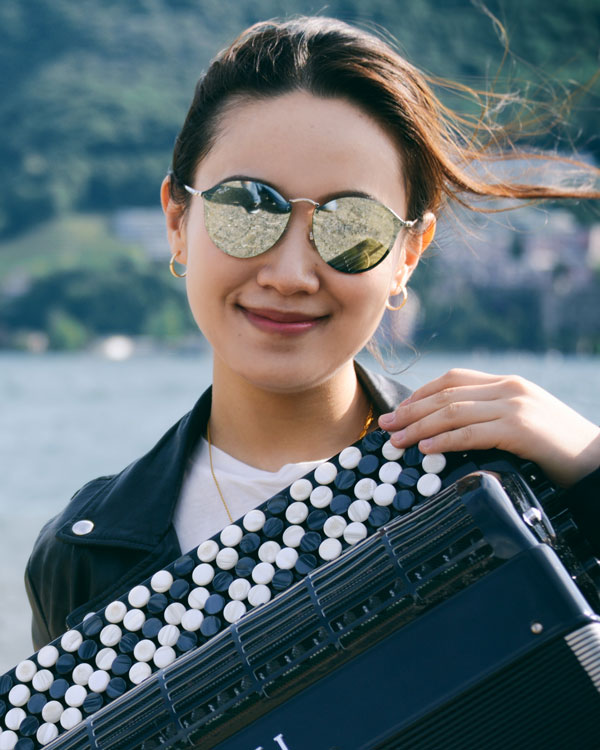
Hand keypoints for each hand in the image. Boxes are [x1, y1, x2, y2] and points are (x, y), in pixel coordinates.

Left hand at [378, 368, 599, 487]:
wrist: (597, 457)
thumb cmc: (557, 444)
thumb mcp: (523, 419)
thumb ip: (492, 414)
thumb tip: (450, 427)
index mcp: (507, 383)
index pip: (453, 379)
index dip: (420, 394)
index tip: (399, 410)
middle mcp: (508, 388)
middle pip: (446, 394)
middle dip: (410, 410)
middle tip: (384, 425)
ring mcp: (514, 406)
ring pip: (453, 412)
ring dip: (419, 427)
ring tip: (396, 440)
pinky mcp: (520, 429)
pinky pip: (471, 433)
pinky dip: (444, 441)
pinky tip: (425, 449)